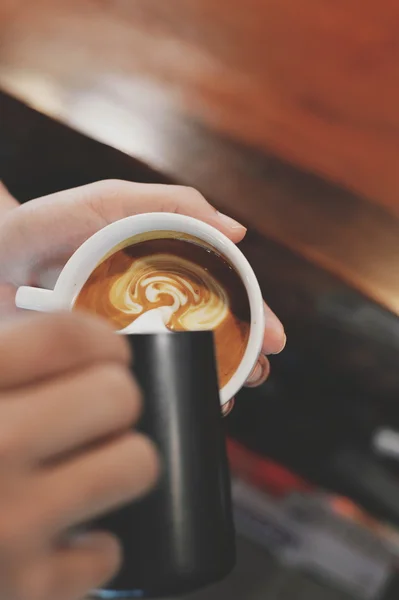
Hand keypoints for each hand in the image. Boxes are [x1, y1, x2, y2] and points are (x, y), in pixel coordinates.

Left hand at [0, 180, 285, 394]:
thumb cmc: (50, 224)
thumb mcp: (112, 202)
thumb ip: (174, 205)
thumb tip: (239, 232)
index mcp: (163, 266)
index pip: (222, 293)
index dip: (253, 314)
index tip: (275, 338)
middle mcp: (150, 302)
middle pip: (211, 330)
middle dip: (244, 353)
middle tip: (260, 373)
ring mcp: (127, 333)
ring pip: (183, 359)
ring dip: (216, 378)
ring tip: (232, 395)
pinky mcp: (101, 359)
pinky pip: (144, 380)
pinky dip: (170, 392)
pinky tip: (185, 403)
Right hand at [0, 311, 158, 599]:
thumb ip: (0, 352)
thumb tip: (60, 331)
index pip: (68, 337)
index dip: (99, 340)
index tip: (103, 353)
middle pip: (118, 395)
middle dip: (108, 400)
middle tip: (83, 414)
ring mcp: (8, 528)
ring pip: (137, 464)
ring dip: (113, 464)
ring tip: (76, 468)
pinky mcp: (24, 594)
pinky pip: (106, 552)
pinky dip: (84, 546)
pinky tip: (46, 536)